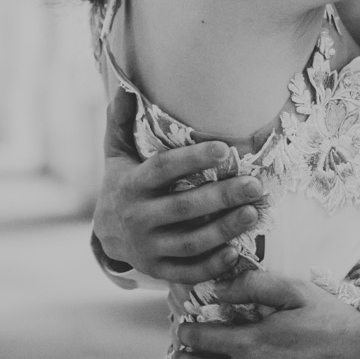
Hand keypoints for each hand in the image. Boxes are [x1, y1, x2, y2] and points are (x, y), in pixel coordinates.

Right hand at [92, 90, 266, 283]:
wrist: (104, 235)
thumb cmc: (121, 185)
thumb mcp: (116, 154)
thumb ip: (121, 121)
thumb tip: (128, 86)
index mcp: (131, 185)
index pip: (163, 169)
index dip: (193, 160)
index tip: (225, 149)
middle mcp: (138, 218)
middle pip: (183, 208)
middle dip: (221, 196)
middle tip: (255, 185)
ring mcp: (148, 248)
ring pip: (190, 242)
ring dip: (223, 230)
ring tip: (253, 213)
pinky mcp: (158, 271)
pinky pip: (187, 272)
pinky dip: (211, 266)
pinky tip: (235, 253)